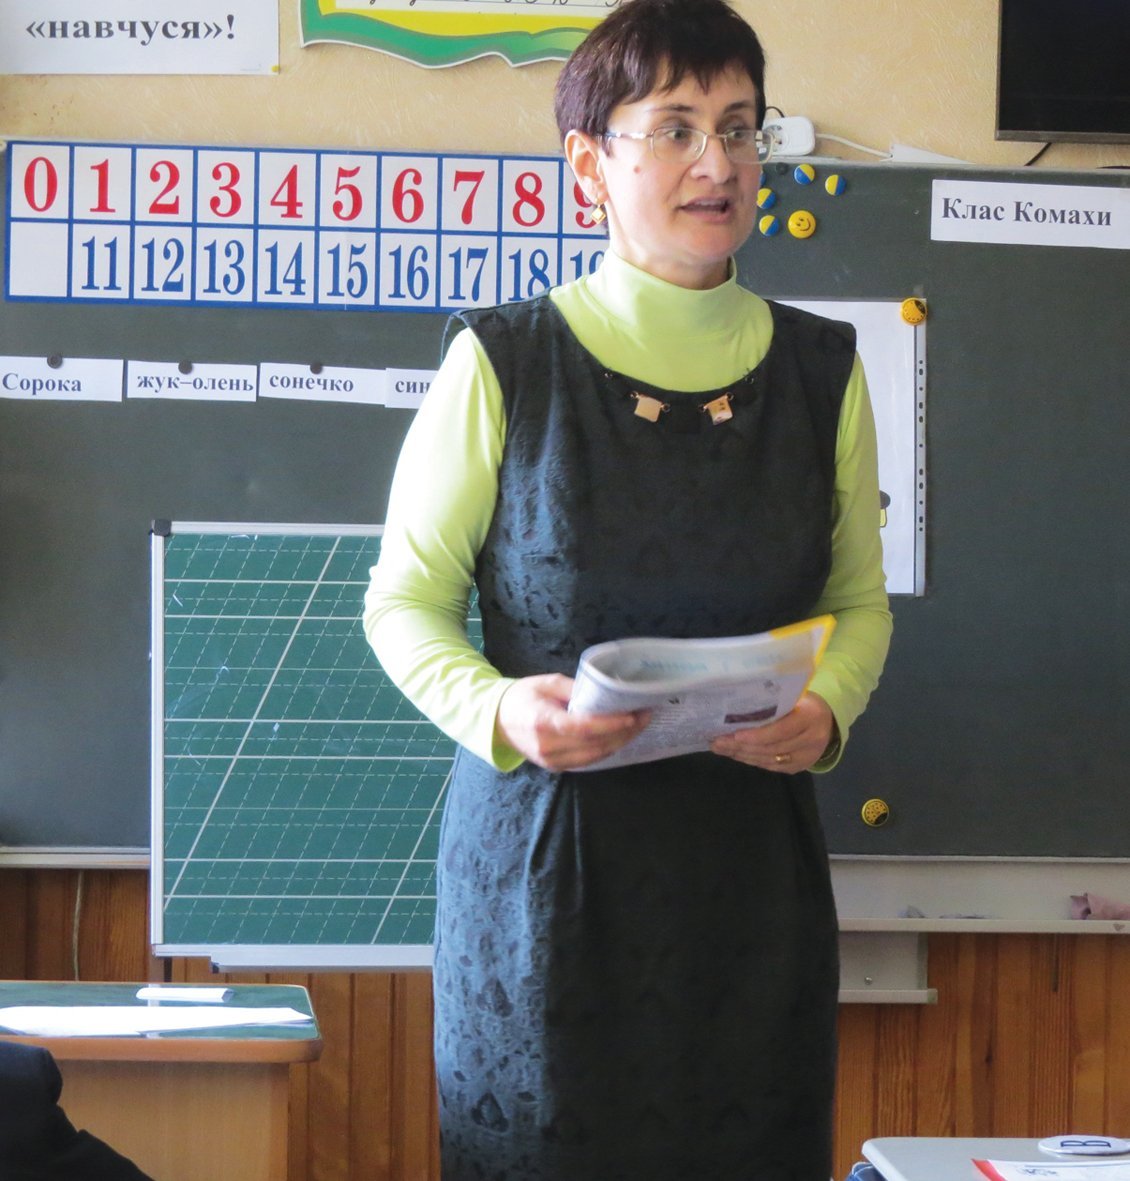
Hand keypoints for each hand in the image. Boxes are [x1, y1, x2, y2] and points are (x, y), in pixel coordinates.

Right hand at [495, 674, 649, 770]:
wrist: (496, 721)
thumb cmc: (521, 696)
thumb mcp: (547, 683)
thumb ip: (575, 689)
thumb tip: (605, 693)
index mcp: (543, 722)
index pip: (583, 727)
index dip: (611, 724)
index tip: (633, 715)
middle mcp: (548, 747)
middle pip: (594, 745)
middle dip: (624, 732)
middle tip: (645, 716)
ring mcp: (552, 761)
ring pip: (595, 757)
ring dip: (620, 742)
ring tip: (638, 726)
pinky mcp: (556, 767)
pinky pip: (588, 761)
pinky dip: (606, 749)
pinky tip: (620, 737)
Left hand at [709, 692, 834, 773]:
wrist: (828, 718)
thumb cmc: (804, 701)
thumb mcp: (794, 695)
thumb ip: (774, 702)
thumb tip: (736, 707)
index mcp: (811, 716)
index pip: (781, 730)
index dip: (757, 735)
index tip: (734, 735)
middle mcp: (812, 740)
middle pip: (771, 747)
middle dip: (741, 746)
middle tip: (717, 741)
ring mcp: (807, 756)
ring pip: (769, 759)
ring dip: (742, 754)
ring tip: (720, 748)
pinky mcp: (800, 767)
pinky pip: (771, 766)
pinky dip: (752, 760)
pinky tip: (735, 754)